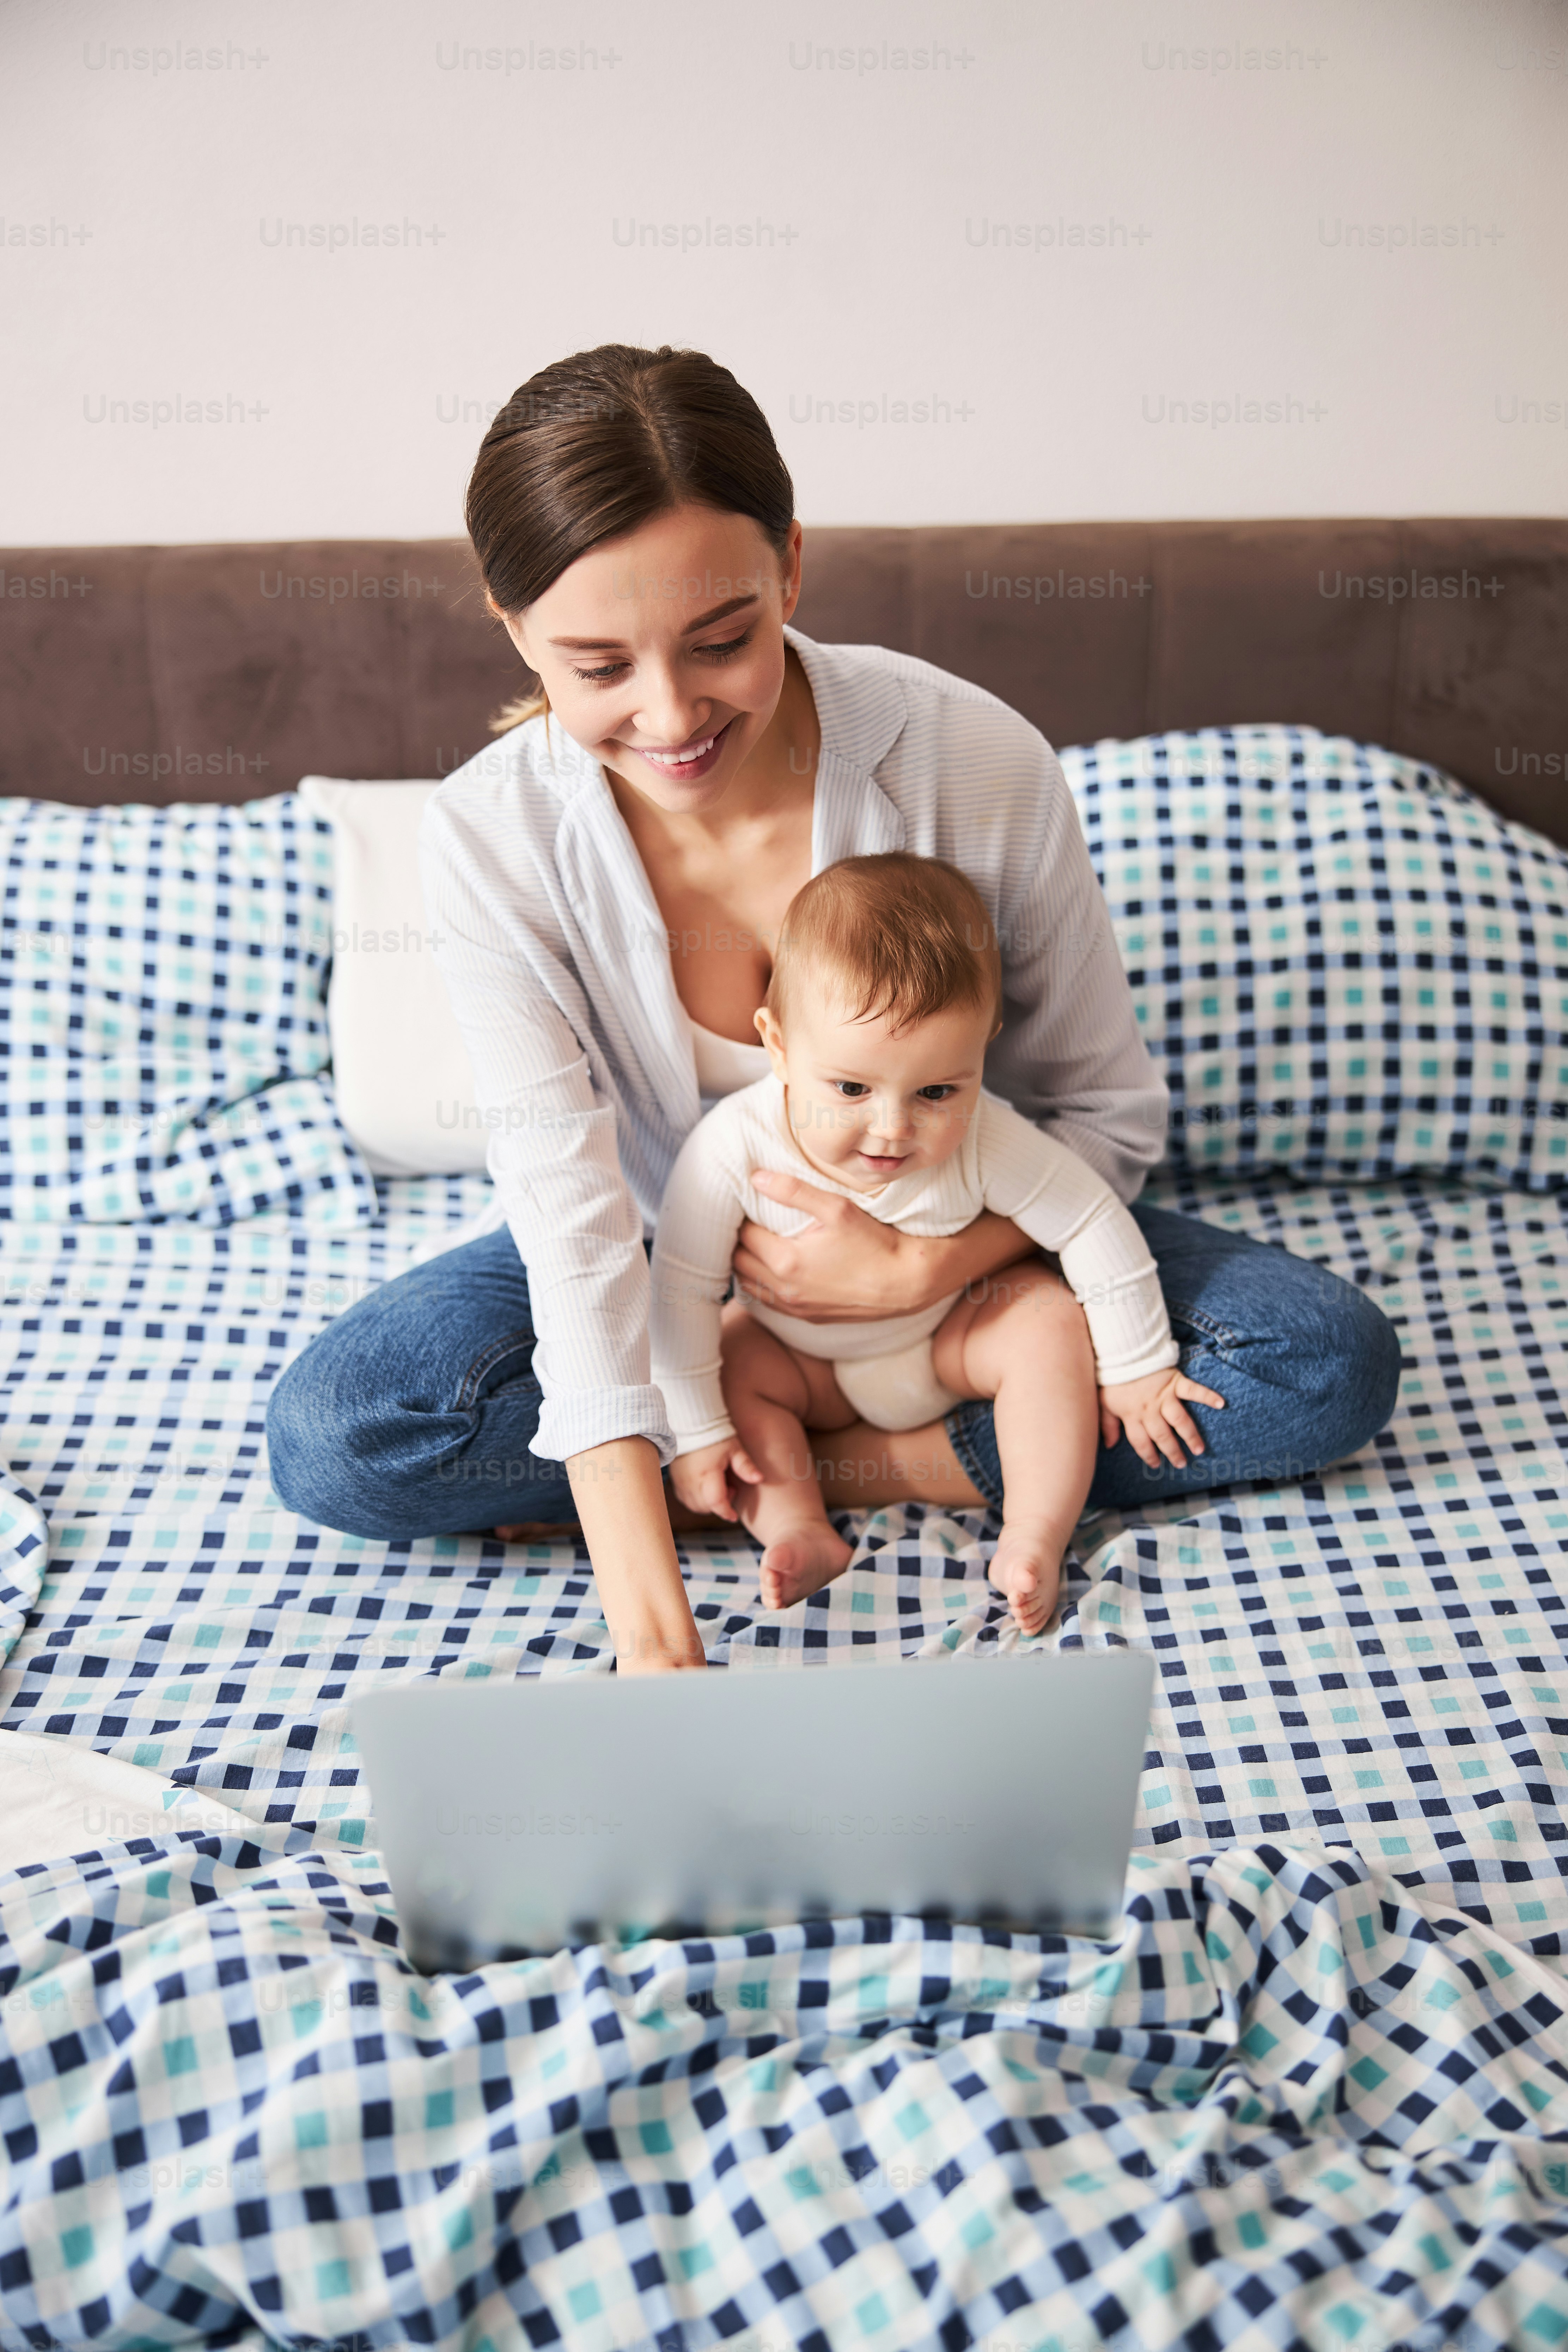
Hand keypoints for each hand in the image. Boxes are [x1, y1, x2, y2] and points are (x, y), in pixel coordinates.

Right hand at [669, 1436, 761, 1521]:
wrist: (691, 1422)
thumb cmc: (715, 1434)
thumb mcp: (734, 1448)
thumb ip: (745, 1466)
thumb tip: (760, 1479)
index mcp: (707, 1473)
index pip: (715, 1502)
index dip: (726, 1512)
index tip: (734, 1516)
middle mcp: (691, 1480)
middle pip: (705, 1506)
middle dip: (719, 1505)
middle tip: (730, 1488)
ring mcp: (680, 1481)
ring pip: (693, 1505)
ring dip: (707, 1503)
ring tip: (718, 1485)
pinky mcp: (675, 1479)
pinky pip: (684, 1498)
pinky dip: (696, 1498)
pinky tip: (705, 1486)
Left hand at [732, 1171, 921, 1321]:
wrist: (906, 1283)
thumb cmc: (874, 1243)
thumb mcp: (836, 1208)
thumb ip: (793, 1191)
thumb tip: (756, 1178)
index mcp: (786, 1261)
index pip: (743, 1235)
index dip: (742, 1216)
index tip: (748, 1203)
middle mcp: (784, 1289)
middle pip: (738, 1262)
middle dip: (738, 1240)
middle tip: (748, 1220)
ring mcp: (795, 1307)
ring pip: (748, 1285)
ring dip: (747, 1263)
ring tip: (758, 1242)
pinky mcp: (807, 1317)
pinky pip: (768, 1302)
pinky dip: (761, 1284)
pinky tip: (772, 1268)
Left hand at [1099, 1368, 1224, 1469]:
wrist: (1122, 1351)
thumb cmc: (1111, 1378)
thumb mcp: (1103, 1403)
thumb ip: (1107, 1424)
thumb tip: (1109, 1445)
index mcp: (1131, 1415)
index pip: (1140, 1441)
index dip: (1148, 1455)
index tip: (1156, 1464)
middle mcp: (1149, 1409)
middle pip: (1162, 1435)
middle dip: (1172, 1451)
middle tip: (1181, 1463)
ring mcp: (1163, 1396)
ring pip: (1179, 1420)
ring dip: (1190, 1436)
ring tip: (1199, 1449)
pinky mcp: (1174, 1381)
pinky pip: (1193, 1390)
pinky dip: (1208, 1396)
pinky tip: (1221, 1404)